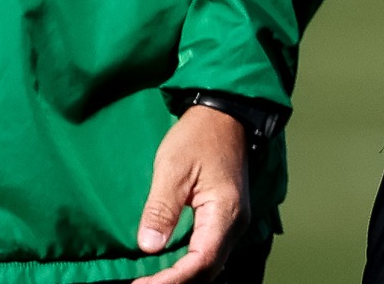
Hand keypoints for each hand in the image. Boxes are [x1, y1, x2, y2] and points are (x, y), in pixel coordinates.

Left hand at [132, 104, 246, 283]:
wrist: (224, 116)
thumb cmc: (198, 137)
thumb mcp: (172, 168)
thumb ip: (161, 209)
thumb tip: (148, 247)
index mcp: (225, 212)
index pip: (202, 261)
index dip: (172, 280)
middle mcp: (235, 223)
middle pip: (208, 270)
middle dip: (176, 283)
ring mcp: (233, 222)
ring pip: (210, 264)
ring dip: (182, 277)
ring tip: (150, 280)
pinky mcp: (226, 218)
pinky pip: (209, 252)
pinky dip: (189, 265)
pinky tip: (167, 266)